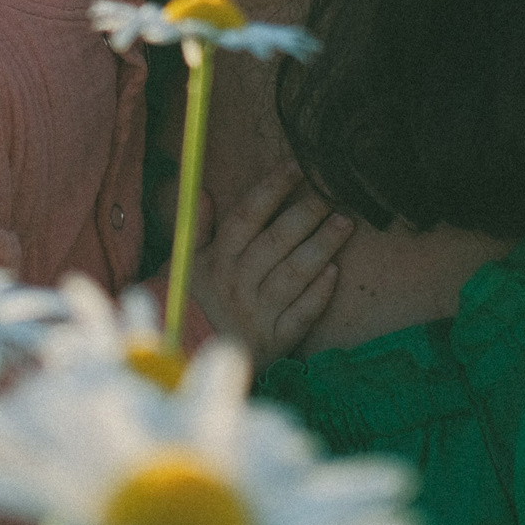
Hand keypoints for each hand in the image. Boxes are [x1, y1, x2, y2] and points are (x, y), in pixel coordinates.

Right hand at [188, 166, 350, 362]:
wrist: (182, 357)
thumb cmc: (183, 304)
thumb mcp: (181, 263)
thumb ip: (195, 228)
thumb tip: (204, 193)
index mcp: (217, 260)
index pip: (246, 216)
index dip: (271, 189)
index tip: (295, 167)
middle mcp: (238, 282)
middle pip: (276, 242)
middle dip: (305, 215)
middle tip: (331, 194)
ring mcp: (258, 312)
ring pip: (293, 274)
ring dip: (320, 247)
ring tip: (344, 224)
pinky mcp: (273, 340)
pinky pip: (299, 315)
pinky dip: (317, 295)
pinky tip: (334, 273)